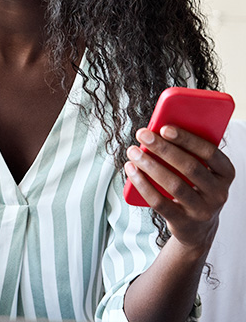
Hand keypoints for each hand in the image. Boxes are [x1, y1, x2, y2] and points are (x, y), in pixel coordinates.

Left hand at [125, 125, 234, 253]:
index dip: (187, 139)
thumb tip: (157, 129)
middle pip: (190, 167)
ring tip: (133, 151)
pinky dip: (142, 184)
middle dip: (163, 148)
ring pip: (174, 185)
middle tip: (142, 134)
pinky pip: (160, 202)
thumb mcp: (199, 169)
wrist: (197, 227)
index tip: (165, 128)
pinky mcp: (184, 223)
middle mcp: (218, 193)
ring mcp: (202, 210)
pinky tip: (131, 170)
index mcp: (225, 173)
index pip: (210, 152)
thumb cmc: (193, 186)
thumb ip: (186, 151)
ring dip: (150, 165)